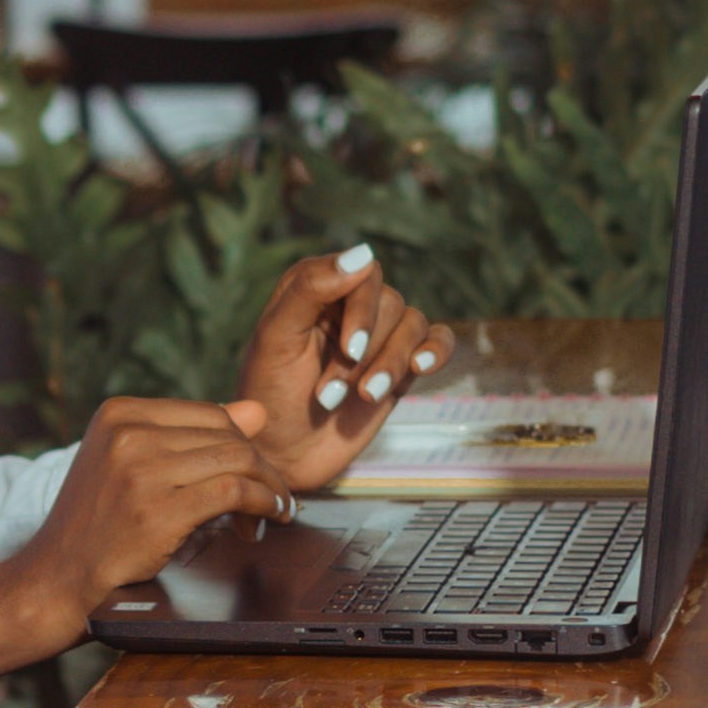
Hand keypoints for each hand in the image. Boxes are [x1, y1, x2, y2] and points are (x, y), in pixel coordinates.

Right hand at [3, 392, 295, 646]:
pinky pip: (235, 491)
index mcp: (119, 412)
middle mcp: (128, 432)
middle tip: (273, 495)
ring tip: (275, 509)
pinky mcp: (159, 508)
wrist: (56, 578)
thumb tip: (256, 410)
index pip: (209, 413)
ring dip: (268, 487)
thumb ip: (190, 436)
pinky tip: (267, 518)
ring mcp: (142, 469)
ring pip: (237, 460)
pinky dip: (263, 503)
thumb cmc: (96, 527)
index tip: (256, 471)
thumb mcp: (133, 465)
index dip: (243, 443)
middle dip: (260, 467)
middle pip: (227, 435)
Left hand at [232, 240, 453, 494]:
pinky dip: (436, 351)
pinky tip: (422, 368)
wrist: (282, 454)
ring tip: (363, 398)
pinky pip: (437, 340)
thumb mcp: (277, 340)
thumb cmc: (270, 395)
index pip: (363, 273)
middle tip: (331, 394)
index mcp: (316, 288)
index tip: (349, 350)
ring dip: (391, 364)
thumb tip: (363, 253)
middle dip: (367, 352)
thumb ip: (310, 290)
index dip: (363, 310)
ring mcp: (378, 336)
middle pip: (391, 303)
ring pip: (414, 324)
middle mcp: (350, 305)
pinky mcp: (400, 366)